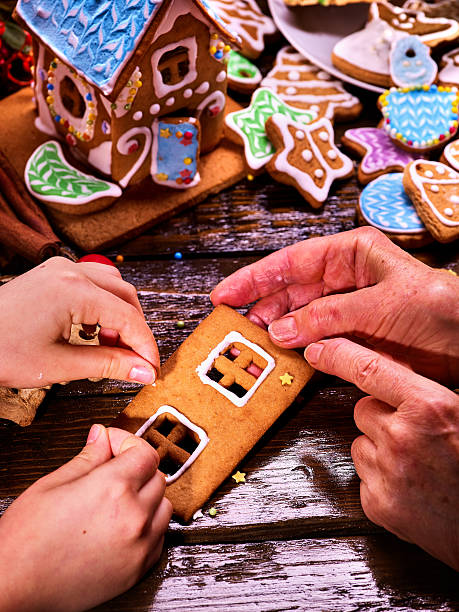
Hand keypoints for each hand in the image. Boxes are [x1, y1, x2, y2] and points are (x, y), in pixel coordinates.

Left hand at [0, 257, 159, 387]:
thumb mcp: (59, 365)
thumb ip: (108, 364)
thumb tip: (142, 370)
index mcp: (73, 290)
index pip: (128, 318)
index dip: (145, 346)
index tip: (151, 369)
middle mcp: (70, 271)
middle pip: (126, 297)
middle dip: (135, 330)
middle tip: (135, 361)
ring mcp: (60, 269)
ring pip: (112, 287)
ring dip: (121, 316)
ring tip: (112, 346)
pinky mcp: (53, 274)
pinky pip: (93, 283)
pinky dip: (103, 306)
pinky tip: (92, 330)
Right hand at [0, 426, 171, 610]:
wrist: (14, 588)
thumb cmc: (25, 540)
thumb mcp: (53, 484)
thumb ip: (88, 457)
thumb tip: (102, 437)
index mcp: (112, 488)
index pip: (145, 453)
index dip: (128, 443)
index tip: (113, 446)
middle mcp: (133, 516)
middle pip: (157, 477)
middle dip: (137, 469)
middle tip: (111, 471)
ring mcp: (139, 545)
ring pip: (163, 507)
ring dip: (146, 498)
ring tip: (116, 501)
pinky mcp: (138, 570)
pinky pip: (159, 538)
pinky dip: (147, 527)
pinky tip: (121, 526)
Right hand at [211, 227, 458, 385]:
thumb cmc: (438, 310)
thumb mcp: (378, 306)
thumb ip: (326, 316)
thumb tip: (282, 329)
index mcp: (352, 253)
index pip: (292, 262)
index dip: (256, 278)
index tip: (227, 294)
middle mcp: (346, 277)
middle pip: (291, 288)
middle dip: (262, 305)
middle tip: (233, 323)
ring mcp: (348, 307)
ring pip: (301, 315)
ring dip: (277, 327)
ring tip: (251, 339)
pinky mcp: (354, 335)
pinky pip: (317, 338)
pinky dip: (298, 346)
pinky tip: (280, 352)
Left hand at [304, 338, 458, 570]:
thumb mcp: (458, 413)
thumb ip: (422, 393)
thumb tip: (389, 372)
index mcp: (428, 407)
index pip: (369, 369)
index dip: (339, 355)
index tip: (318, 349)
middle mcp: (402, 437)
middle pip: (363, 409)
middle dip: (380, 417)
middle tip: (411, 433)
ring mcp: (387, 473)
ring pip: (361, 443)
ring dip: (379, 449)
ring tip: (414, 464)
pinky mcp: (377, 504)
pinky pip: (362, 476)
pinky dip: (379, 480)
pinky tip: (408, 486)